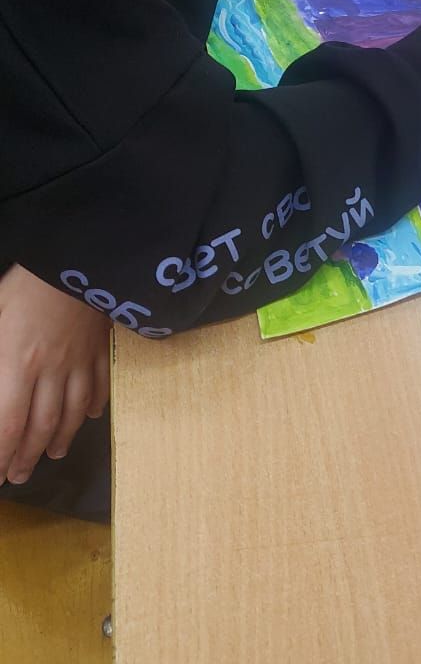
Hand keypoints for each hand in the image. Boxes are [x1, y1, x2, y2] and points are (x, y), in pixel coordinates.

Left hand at [0, 264, 110, 484]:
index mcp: (17, 363)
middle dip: (28, 456)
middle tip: (20, 476)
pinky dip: (94, 405)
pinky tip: (90, 417)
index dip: (2, 455)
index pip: (7, 423)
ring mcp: (80, 360)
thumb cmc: (28, 283)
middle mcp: (50, 370)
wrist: (80, 255)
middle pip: (41, 425)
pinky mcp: (100, 346)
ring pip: (72, 412)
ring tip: (52, 456)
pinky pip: (99, 383)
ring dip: (60, 439)